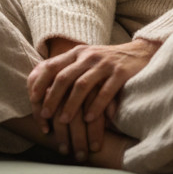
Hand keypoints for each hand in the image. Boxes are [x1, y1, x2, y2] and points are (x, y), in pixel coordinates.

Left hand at [27, 38, 160, 159]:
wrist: (140, 52)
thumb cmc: (107, 62)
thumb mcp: (85, 60)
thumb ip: (67, 69)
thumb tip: (41, 88)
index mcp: (76, 53)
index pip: (51, 66)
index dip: (40, 82)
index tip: (33, 100)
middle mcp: (88, 56)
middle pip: (64, 77)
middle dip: (52, 98)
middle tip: (45, 116)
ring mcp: (104, 64)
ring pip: (82, 85)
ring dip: (71, 104)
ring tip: (64, 121)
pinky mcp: (121, 73)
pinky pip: (105, 91)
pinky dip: (96, 106)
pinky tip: (89, 119)